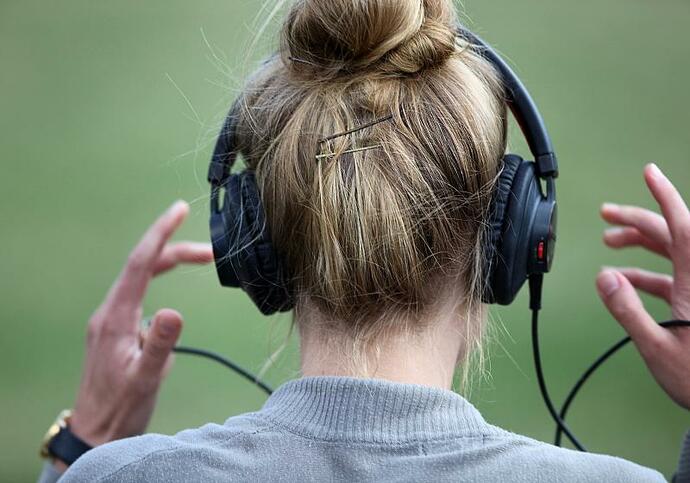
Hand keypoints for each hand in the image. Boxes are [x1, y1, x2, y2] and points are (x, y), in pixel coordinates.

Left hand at [69, 201, 213, 449]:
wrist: (95, 431)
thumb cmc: (121, 408)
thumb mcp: (145, 379)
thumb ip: (161, 345)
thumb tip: (175, 310)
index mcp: (115, 317)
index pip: (140, 264)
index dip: (160, 234)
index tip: (179, 210)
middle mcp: (110, 312)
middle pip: (144, 266)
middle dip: (176, 250)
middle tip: (211, 251)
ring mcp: (112, 319)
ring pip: (142, 278)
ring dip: (171, 263)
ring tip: (203, 260)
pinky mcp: (117, 328)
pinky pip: (140, 293)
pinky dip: (161, 279)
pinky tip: (174, 287)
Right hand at [597, 163, 689, 408]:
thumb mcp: (658, 347)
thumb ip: (629, 311)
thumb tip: (604, 277)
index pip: (683, 226)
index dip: (666, 196)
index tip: (649, 173)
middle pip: (671, 234)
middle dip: (637, 220)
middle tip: (606, 214)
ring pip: (672, 252)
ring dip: (640, 245)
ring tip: (610, 242)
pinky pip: (672, 276)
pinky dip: (647, 273)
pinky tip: (623, 281)